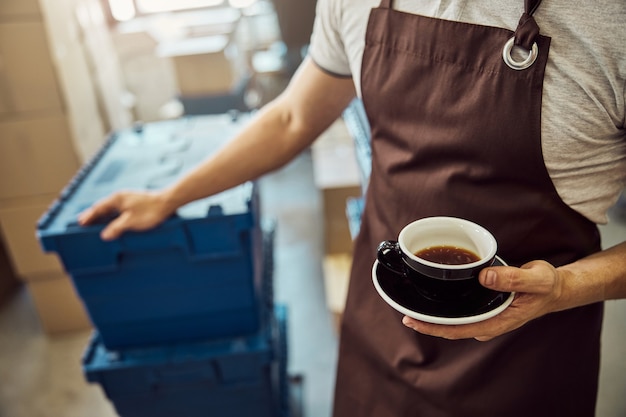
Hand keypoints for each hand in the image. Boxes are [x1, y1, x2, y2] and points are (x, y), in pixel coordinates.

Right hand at [77, 190, 174, 240]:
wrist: (168, 202)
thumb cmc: (151, 211)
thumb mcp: (131, 222)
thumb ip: (116, 228)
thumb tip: (104, 235)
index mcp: (116, 199)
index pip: (98, 208)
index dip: (88, 216)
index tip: (80, 223)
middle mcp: (120, 198)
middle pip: (102, 208)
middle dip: (93, 216)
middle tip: (83, 224)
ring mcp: (127, 200)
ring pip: (110, 209)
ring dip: (102, 217)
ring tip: (94, 225)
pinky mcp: (134, 204)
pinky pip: (118, 210)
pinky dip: (112, 217)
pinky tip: (112, 223)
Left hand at [401, 260, 563, 340]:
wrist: (555, 289)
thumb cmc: (547, 287)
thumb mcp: (536, 279)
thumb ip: (513, 279)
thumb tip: (485, 277)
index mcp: (497, 321)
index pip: (459, 329)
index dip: (435, 327)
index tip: (414, 321)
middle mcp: (488, 321)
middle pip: (452, 327)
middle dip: (428, 322)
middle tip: (404, 312)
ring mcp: (485, 315)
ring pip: (454, 319)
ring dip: (435, 314)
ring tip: (412, 305)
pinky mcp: (484, 306)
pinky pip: (461, 309)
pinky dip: (446, 304)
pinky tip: (434, 295)